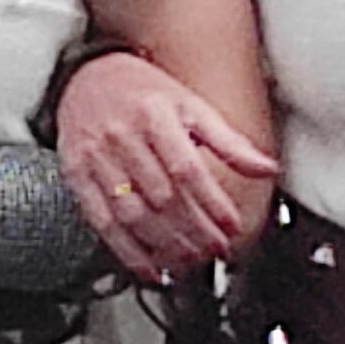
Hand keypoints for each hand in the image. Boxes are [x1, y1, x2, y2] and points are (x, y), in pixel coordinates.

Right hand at [59, 52, 276, 277]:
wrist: (84, 76)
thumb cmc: (142, 91)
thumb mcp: (190, 105)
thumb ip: (228, 140)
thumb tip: (266, 167)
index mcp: (155, 116)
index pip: (186, 168)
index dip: (211, 202)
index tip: (231, 226)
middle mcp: (122, 137)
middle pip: (162, 196)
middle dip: (194, 230)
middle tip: (217, 249)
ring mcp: (96, 159)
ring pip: (133, 214)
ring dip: (164, 244)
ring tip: (191, 259)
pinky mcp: (78, 177)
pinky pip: (102, 221)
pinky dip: (127, 251)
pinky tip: (149, 267)